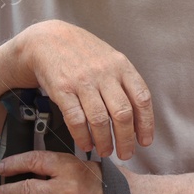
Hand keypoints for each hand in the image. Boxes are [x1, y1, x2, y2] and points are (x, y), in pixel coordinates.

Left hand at [0, 149, 104, 193]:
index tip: (2, 169)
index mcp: (69, 168)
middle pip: (24, 191)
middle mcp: (66, 190)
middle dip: (4, 193)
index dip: (12, 164)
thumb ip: (56, 166)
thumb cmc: (104, 185)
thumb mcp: (81, 165)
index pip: (32, 161)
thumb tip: (26, 168)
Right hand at [16, 21, 152, 158]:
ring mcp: (83, 81)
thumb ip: (124, 83)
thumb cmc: (82, 53)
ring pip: (100, 120)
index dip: (146, 124)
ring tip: (105, 151)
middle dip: (126, 140)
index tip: (144, 141)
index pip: (141, 98)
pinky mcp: (62, 89)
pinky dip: (82, 137)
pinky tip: (86, 144)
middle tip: (125, 153)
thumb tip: (138, 117)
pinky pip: (76, 120)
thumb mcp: (109, 58)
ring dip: (104, 142)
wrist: (47, 39)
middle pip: (122, 114)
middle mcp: (104, 73)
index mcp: (121, 66)